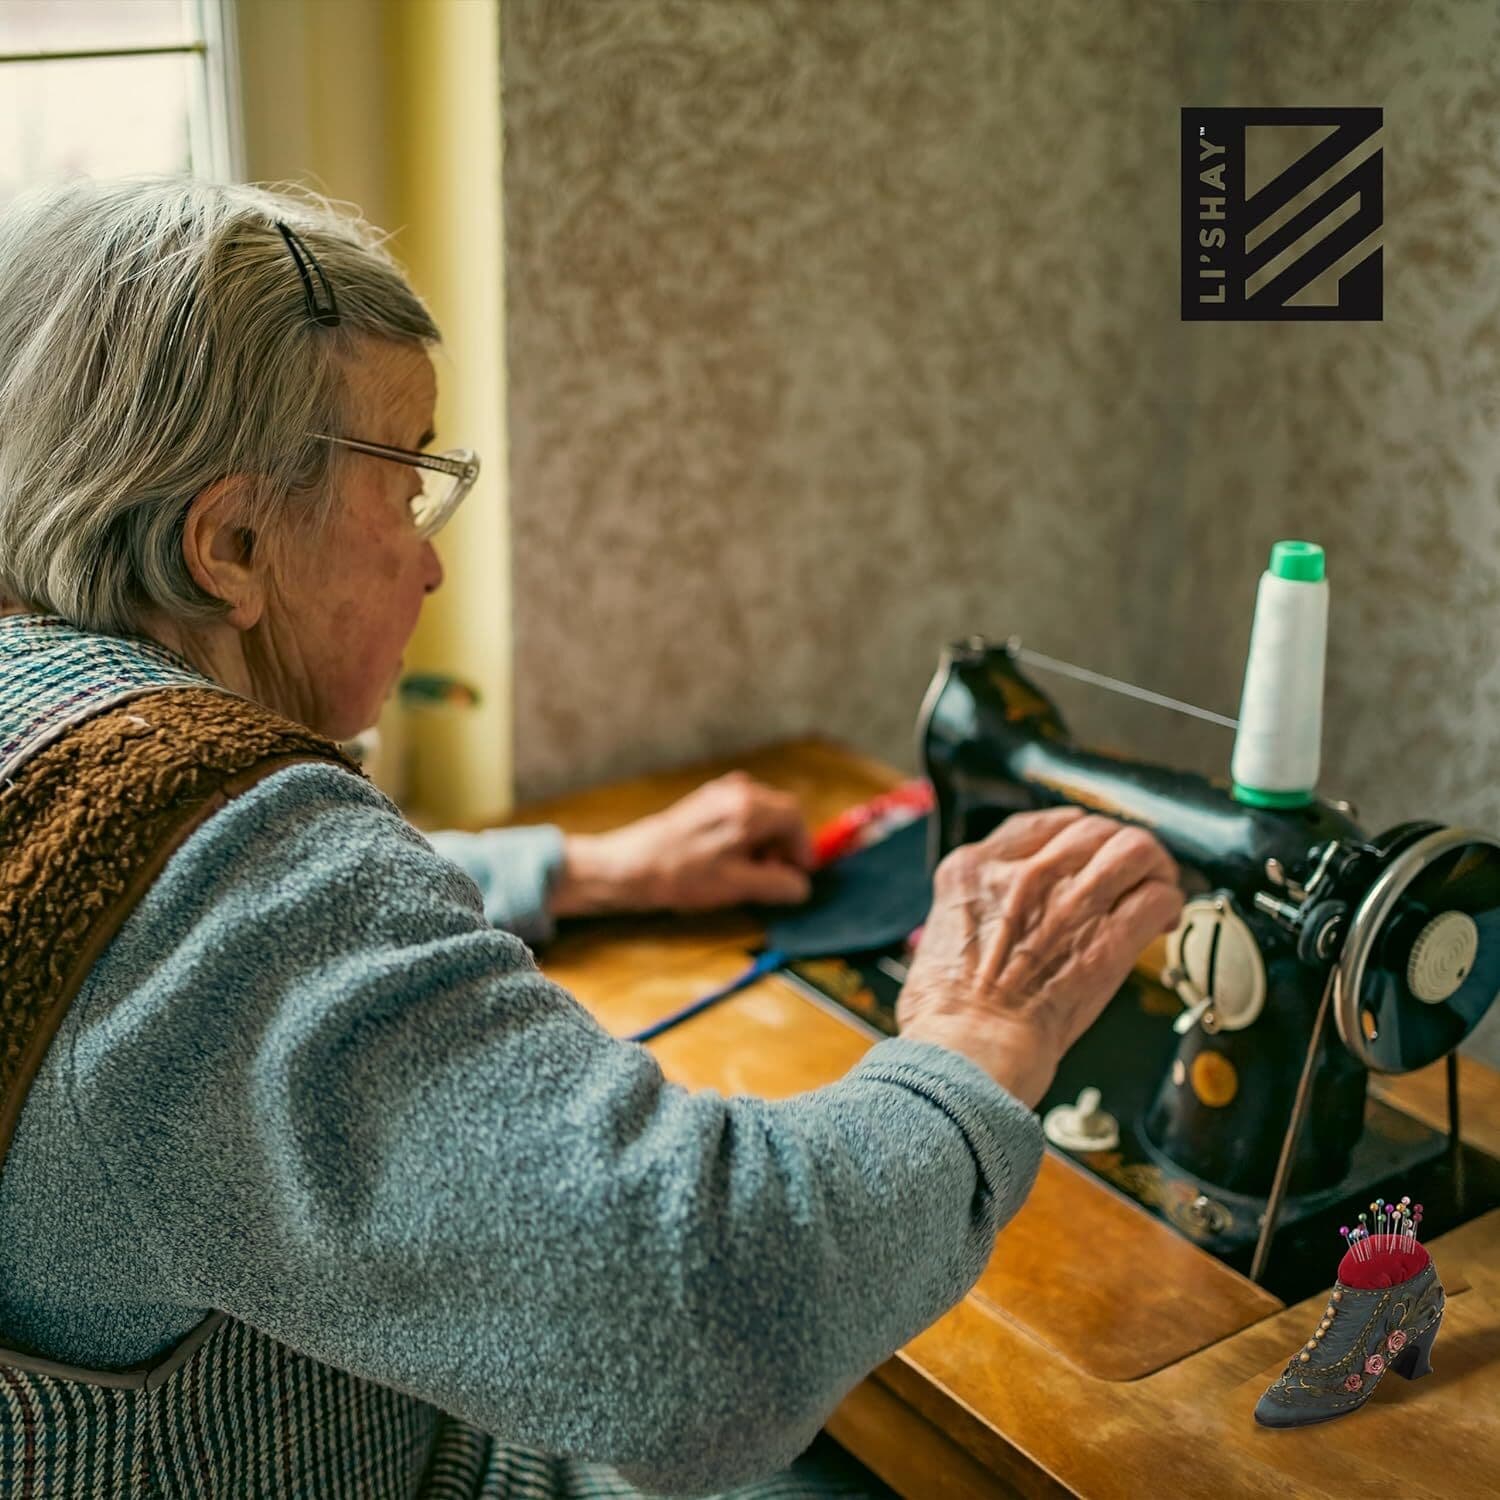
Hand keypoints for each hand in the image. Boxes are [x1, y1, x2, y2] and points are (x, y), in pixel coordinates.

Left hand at [550, 771, 815, 917]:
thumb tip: (801, 886)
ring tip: (748, 872)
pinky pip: (740, 813)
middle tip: (773, 875)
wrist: (629, 866)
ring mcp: (718, 791)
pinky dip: (745, 834)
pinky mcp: (703, 799)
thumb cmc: (683, 876)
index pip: (795, 818)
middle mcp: (738, 789)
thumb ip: (778, 884)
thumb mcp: (738, 886)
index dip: (803, 848)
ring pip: (760, 814)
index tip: (799, 874)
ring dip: (764, 841)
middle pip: (780, 812)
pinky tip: (729, 860)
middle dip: (783, 845)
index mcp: (749, 807)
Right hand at [895, 807, 1182, 1107]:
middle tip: (1131, 874)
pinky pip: (1156, 898)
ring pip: (1135, 850)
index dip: (1079, 834)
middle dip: (1119, 848)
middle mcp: (1025, 874)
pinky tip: (1163, 920)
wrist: (967, 1049)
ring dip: (1155, 868)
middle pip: (1096, 829)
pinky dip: (1168, 904)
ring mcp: (1069, 902)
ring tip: (1158, 888)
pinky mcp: (1108, 941)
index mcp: (976, 869)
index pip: (1046, 824)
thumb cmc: (947, 1012)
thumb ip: (974, 908)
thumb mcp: (939, 932)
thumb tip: (996, 917)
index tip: (1090, 851)